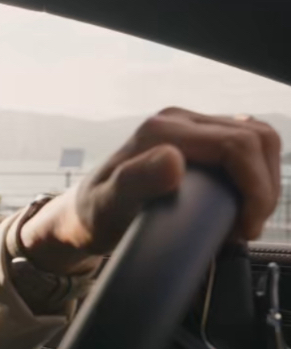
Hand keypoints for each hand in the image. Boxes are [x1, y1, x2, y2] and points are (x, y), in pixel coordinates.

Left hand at [20, 107, 282, 275]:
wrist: (85, 214)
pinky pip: (244, 148)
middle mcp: (178, 121)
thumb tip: (172, 160)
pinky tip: (239, 205)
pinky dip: (254, 175)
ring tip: (244, 218)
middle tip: (246, 227)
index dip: (256, 187)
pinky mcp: (197, 141)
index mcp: (163, 130)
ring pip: (256, 140)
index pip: (238, 145)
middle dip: (263, 186)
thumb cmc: (95, 212)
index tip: (245, 227)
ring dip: (263, 180)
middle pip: (255, 138)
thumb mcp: (109, 203)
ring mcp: (190, 128)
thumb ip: (135, 181)